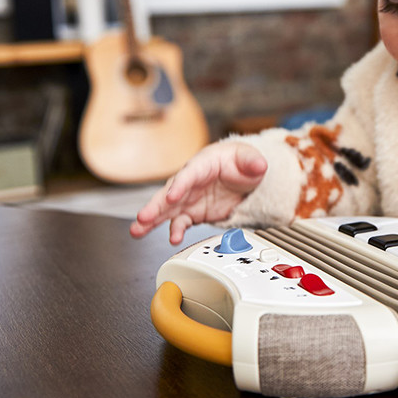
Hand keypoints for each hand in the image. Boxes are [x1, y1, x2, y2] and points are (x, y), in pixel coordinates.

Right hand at [129, 141, 267, 243]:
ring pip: (167, 210)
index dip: (180, 185)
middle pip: (169, 193)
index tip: (172, 195)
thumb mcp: (249, 158)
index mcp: (202, 164)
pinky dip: (175, 230)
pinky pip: (181, 222)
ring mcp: (190, 198)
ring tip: (137, 231)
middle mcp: (190, 181)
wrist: (242, 174)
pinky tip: (172, 239)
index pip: (188, 174)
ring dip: (152, 220)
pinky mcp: (193, 212)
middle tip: (142, 217)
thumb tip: (260, 165)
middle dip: (156, 206)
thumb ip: (252, 162)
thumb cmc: (238, 161)